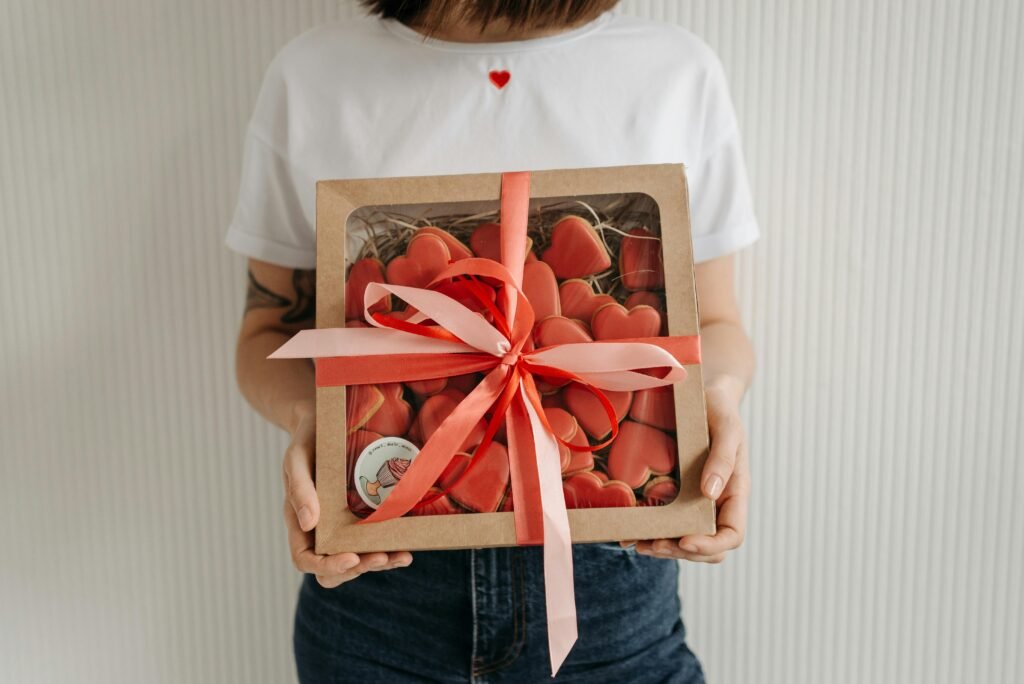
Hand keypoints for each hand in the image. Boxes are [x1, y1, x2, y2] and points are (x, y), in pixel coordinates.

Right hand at [283, 400, 412, 586]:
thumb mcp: (297, 458)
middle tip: (382, 556)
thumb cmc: (308, 439)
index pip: (305, 559)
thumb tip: (309, 523)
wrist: (326, 421)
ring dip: (379, 564)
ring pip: (358, 561)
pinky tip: (406, 546)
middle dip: (359, 568)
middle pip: (334, 569)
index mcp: (299, 521)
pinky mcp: (363, 516)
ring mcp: (343, 526)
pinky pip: (374, 542)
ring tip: (401, 556)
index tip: (351, 558)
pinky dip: (389, 549)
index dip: (327, 566)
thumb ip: (299, 488)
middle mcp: (321, 530)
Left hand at [621, 380, 750, 562]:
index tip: (685, 540)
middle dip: (679, 551)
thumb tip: (710, 493)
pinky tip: (629, 532)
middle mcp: (716, 503)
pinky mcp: (675, 494)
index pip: (731, 535)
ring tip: (636, 542)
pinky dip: (649, 530)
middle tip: (651, 545)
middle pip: (705, 545)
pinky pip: (665, 521)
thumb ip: (723, 459)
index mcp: (735, 493)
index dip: (710, 545)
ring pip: (683, 538)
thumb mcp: (728, 429)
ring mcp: (695, 501)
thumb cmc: (720, 410)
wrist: (703, 396)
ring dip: (662, 546)